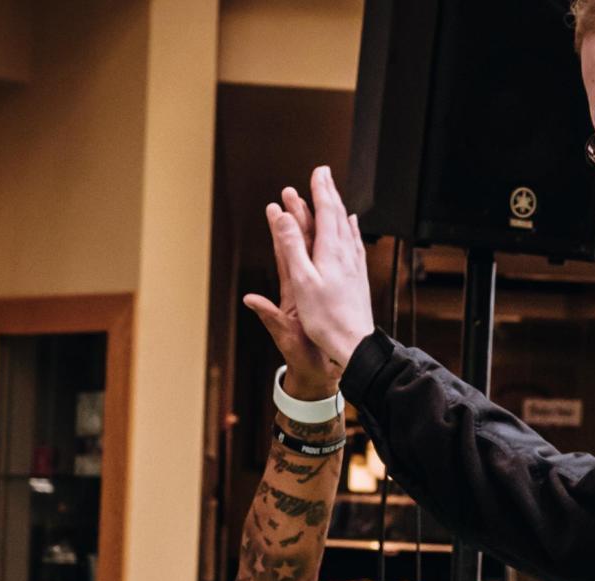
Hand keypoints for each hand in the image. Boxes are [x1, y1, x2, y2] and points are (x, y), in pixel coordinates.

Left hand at [243, 182, 343, 398]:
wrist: (320, 374)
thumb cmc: (302, 359)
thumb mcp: (285, 337)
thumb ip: (269, 317)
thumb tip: (249, 300)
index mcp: (291, 294)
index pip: (285, 255)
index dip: (280, 232)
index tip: (275, 207)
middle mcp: (302, 288)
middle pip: (299, 246)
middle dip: (296, 219)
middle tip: (292, 192)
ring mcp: (316, 291)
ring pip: (317, 253)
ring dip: (316, 229)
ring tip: (318, 204)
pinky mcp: (329, 296)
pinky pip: (334, 266)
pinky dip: (338, 248)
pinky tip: (345, 235)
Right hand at [261, 165, 374, 367]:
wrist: (355, 343)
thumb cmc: (325, 318)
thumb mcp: (301, 282)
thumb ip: (292, 247)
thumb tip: (282, 217)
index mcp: (330, 252)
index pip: (326, 212)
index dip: (320, 190)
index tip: (317, 172)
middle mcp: (346, 254)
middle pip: (338, 215)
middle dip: (329, 193)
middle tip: (323, 174)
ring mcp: (355, 265)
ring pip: (347, 228)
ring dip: (339, 208)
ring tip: (335, 195)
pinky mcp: (359, 277)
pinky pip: (356, 244)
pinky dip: (351, 229)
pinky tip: (353, 228)